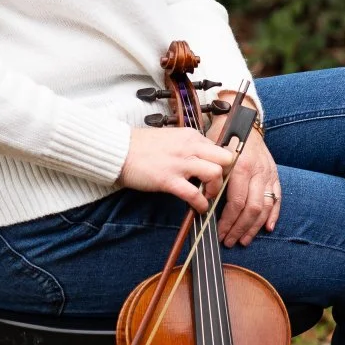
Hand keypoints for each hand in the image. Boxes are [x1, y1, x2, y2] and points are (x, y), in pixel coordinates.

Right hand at [119, 125, 235, 213]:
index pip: (220, 149)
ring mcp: (180, 163)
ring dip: (215, 189)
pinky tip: (198, 208)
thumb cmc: (141, 146)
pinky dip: (201, 204)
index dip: (222, 165)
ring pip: (215, 174)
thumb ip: (188, 146)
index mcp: (190, 136)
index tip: (220, 174)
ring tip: (207, 196)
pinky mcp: (168, 179)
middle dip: (226, 174)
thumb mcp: (171, 138)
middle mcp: (189, 147)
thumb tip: (202, 159)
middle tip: (217, 184)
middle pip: (225, 159)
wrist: (118, 150)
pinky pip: (194, 194)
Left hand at [217, 121, 281, 245]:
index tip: (219, 232)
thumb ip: (210, 177)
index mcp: (240, 166)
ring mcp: (268, 174)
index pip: (236, 202)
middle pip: (252, 209)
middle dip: (240, 229)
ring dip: (254, 227)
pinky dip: (273, 215)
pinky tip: (267, 228)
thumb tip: (201, 203)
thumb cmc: (223, 137)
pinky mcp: (274, 174)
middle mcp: (257, 172)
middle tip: (229, 241)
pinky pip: (277, 198)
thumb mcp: (212, 154)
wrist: (243, 120)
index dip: (228, 221)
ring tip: (243, 239)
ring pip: (265, 208)